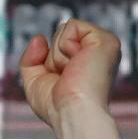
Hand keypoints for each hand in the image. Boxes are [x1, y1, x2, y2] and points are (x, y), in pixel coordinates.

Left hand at [18, 19, 121, 138]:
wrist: (72, 113)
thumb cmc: (56, 107)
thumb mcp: (35, 82)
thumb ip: (31, 60)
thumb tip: (39, 38)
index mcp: (84, 63)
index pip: (56, 46)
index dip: (48, 63)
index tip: (60, 83)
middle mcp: (96, 54)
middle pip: (59, 34)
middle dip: (52, 57)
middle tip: (66, 77)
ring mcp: (103, 46)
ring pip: (64, 29)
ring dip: (58, 55)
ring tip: (73, 73)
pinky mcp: (106, 39)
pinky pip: (72, 26)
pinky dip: (66, 46)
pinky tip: (78, 63)